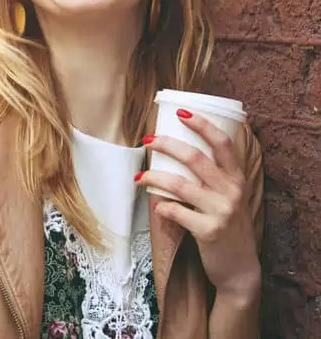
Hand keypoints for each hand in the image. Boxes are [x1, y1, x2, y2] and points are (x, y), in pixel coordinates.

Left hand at [136, 109, 260, 298]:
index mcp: (237, 178)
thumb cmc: (227, 226)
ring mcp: (221, 211)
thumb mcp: (229, 197)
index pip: (223, 143)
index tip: (181, 112)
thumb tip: (175, 152)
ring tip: (139, 176)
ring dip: (154, 177)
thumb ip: (212, 178)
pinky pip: (176, 212)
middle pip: (196, 158)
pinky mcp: (209, 231)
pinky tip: (156, 206)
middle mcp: (232, 191)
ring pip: (179, 184)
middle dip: (168, 145)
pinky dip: (162, 207)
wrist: (240, 269)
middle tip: (148, 140)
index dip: (202, 124)